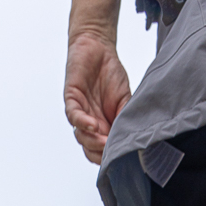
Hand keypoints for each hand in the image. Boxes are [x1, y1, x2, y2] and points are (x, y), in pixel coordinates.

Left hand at [64, 0, 130, 165]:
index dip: (110, 156)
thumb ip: (126, 118)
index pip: (102, 150)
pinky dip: (82, 123)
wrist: (98, 47)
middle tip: (112, 152)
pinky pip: (74, 116)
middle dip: (101, 153)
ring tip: (104, 142)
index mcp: (103, 126)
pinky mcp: (71, 99)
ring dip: (92, 141)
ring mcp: (80, 112)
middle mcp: (90, 123)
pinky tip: (92, 126)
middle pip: (90, 149)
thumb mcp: (125, 99)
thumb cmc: (111, 73)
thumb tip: (134, 139)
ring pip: (81, 136)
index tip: (122, 158)